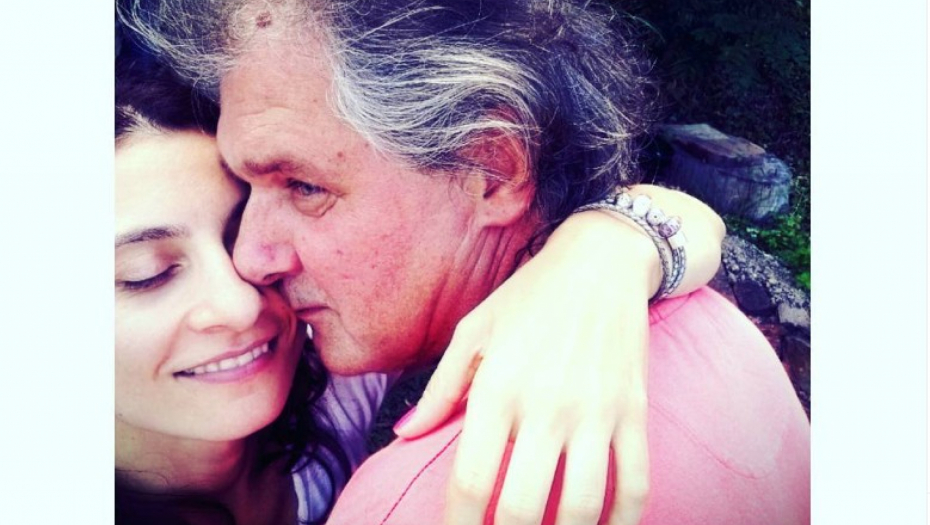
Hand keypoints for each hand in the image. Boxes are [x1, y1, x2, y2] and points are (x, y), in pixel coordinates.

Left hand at [395, 211, 655, 524]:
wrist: (602, 260)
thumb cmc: (528, 297)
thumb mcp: (473, 331)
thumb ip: (439, 390)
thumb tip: (404, 435)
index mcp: (496, 387)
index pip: (471, 481)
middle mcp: (545, 405)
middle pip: (524, 508)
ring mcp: (596, 411)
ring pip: (584, 507)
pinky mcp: (634, 411)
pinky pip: (636, 483)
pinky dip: (624, 522)